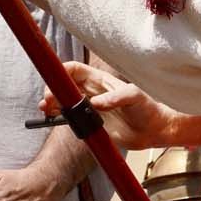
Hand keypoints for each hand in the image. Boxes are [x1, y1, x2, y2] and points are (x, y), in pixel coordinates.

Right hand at [39, 62, 173, 150]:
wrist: (155, 131)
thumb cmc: (148, 108)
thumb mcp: (134, 97)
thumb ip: (115, 98)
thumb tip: (95, 103)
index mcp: (100, 80)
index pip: (75, 70)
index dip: (62, 71)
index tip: (54, 80)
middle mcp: (92, 92)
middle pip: (65, 85)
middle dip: (53, 89)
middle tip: (48, 100)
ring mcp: (90, 108)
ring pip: (64, 101)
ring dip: (52, 103)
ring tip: (46, 108)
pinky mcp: (92, 123)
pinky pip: (72, 118)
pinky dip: (60, 116)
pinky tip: (53, 116)